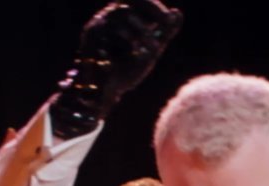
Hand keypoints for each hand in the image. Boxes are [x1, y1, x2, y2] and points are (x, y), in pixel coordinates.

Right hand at [50, 0, 182, 138]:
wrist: (107, 93)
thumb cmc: (126, 70)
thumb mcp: (151, 50)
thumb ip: (164, 32)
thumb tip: (178, 13)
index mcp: (119, 16)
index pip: (135, 0)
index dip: (153, 7)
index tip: (169, 21)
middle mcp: (105, 18)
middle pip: (126, 6)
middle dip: (148, 18)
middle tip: (165, 31)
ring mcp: (96, 29)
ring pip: (119, 18)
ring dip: (141, 32)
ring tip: (154, 49)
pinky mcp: (90, 43)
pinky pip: (109, 35)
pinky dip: (128, 43)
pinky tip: (139, 54)